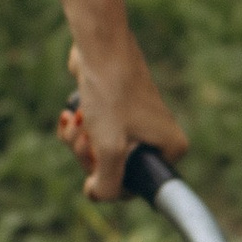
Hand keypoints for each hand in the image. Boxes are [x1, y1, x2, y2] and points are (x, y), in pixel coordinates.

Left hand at [56, 14, 183, 202]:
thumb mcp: (110, 148)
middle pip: (116, 170)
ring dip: (80, 141)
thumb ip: (108, 185)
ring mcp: (137, 124)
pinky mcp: (117, 111)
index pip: (138, 187)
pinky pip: (96, 133)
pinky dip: (80, 127)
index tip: (96, 164)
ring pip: (101, 152)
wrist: (100, 46)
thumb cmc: (112, 93)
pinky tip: (71, 113)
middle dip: (90, 157)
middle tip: (83, 138)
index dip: (110, 182)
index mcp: (171, 148)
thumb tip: (99, 195)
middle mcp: (159, 137)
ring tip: (76, 121)